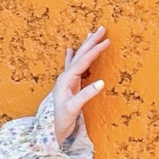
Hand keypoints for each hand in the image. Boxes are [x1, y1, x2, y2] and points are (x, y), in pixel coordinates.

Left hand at [50, 27, 107, 142]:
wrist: (50, 130)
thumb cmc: (61, 120)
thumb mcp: (73, 108)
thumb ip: (86, 95)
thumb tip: (102, 82)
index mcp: (66, 80)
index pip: (83, 61)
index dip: (95, 50)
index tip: (107, 41)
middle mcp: (65, 77)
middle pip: (80, 55)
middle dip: (91, 41)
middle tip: (102, 28)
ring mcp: (66, 80)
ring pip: (78, 58)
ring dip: (85, 46)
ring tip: (92, 35)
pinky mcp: (68, 86)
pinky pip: (73, 66)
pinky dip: (73, 57)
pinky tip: (70, 50)